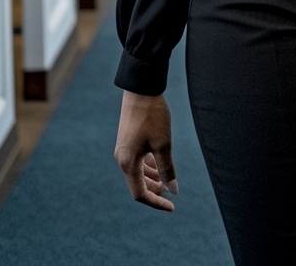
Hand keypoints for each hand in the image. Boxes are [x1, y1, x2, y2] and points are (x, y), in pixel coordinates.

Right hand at [115, 91, 178, 211]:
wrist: (140, 89)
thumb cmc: (152, 116)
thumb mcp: (163, 144)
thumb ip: (167, 169)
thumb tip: (173, 190)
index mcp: (128, 164)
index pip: (140, 194)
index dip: (157, 203)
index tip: (173, 206)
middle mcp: (122, 159)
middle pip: (138, 184)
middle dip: (155, 191)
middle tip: (171, 191)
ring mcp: (123, 149)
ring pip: (137, 172)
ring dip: (152, 178)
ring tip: (167, 179)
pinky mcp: (127, 140)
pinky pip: (137, 161)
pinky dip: (148, 166)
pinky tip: (159, 163)